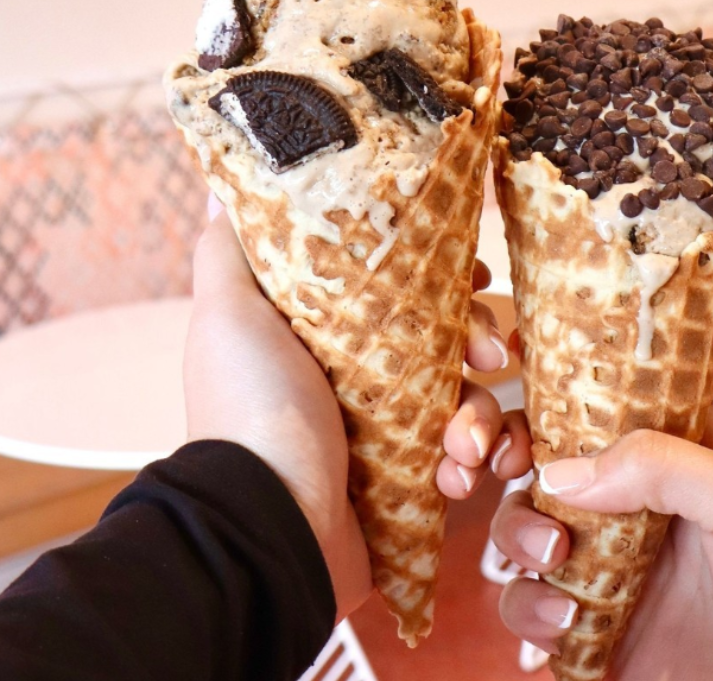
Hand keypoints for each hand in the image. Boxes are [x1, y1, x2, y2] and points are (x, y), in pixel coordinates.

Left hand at [183, 209, 531, 619]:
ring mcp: (387, 432)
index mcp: (323, 332)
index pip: (399, 286)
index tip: (474, 278)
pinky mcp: (410, 480)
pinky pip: (465, 455)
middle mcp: (357, 376)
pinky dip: (472, 461)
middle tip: (488, 355)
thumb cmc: (249, 413)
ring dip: (480, 413)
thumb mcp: (228, 316)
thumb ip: (232, 251)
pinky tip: (457, 475)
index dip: (441, 278)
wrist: (268, 528)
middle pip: (444, 338)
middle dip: (478, 342)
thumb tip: (225, 183)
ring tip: (465, 443)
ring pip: (465, 398)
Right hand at [492, 406, 712, 680]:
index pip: (591, 417)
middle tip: (551, 536)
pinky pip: (536, 617)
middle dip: (521, 502)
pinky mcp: (601, 632)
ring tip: (563, 589)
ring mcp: (612, 573)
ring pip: (527, 547)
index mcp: (668, 459)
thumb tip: (563, 472)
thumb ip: (664, 466)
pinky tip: (567, 627)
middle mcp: (631, 510)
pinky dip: (533, 619)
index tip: (519, 439)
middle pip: (542, 483)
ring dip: (522, 558)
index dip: (544, 418)